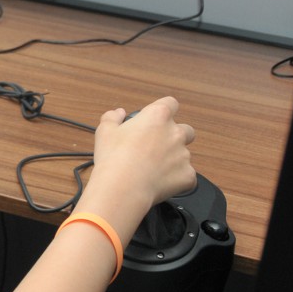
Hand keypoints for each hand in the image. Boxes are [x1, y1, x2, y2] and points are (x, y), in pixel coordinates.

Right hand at [83, 97, 196, 236]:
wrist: (123, 188)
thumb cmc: (114, 158)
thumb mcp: (104, 131)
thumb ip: (112, 118)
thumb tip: (118, 113)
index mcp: (157, 116)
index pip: (171, 104)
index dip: (165, 109)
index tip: (157, 118)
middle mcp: (175, 132)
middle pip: (186, 130)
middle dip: (175, 137)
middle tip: (156, 147)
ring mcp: (184, 155)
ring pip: (185, 155)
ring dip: (174, 160)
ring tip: (153, 170)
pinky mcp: (187, 175)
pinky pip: (186, 176)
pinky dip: (176, 179)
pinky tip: (159, 183)